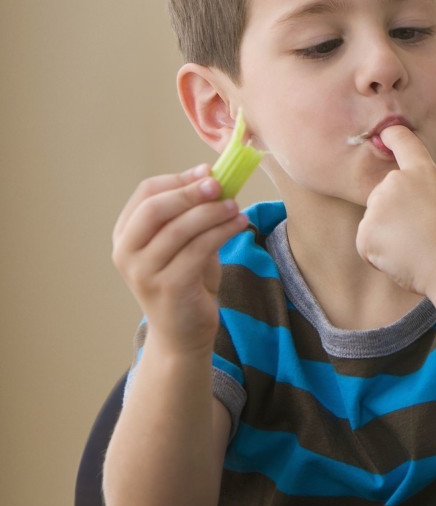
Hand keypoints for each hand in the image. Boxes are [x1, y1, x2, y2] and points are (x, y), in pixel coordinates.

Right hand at [111, 165, 247, 352]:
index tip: (209, 172)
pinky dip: (221, 232)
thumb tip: (211, 174)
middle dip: (191, 192)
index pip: (146, 193)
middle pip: (155, 208)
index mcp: (126, 235)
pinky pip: (198, 250)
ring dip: (212, 212)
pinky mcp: (169, 287)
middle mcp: (126, 253)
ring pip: (179, 229)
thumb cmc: (187, 282)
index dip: (179, 180)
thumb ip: (192, 213)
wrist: (184, 333)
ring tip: (236, 206)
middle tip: (221, 185)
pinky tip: (239, 224)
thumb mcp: (185, 242)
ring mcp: (144, 272)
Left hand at [356, 124, 435, 296]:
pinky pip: (367, 244)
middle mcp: (396, 182)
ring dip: (388, 237)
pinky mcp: (365, 232)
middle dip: (395, 214)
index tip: (386, 134)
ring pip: (375, 222)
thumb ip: (430, 194)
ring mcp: (378, 206)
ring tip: (415, 249)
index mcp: (423, 172)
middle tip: (421, 235)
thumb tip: (419, 203)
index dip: (393, 136)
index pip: (403, 142)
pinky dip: (380, 256)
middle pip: (384, 195)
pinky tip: (403, 260)